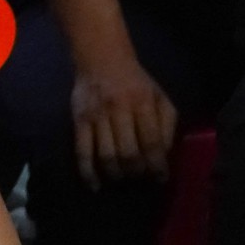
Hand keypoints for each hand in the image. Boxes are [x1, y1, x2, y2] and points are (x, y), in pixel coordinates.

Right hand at [68, 46, 177, 186]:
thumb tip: (163, 157)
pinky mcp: (78, 120)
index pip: (152, 142)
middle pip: (128, 152)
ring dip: (117, 174)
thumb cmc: (136, 82)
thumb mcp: (160, 98)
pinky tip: (94, 185)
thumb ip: (166, 126)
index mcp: (142, 103)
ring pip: (106, 155)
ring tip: (123, 178)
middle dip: (137, 172)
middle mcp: (118, 110)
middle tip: (141, 178)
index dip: (158, 166)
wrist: (100, 59)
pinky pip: (81, 150)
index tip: (160, 179)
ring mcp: (96, 116)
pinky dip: (87, 171)